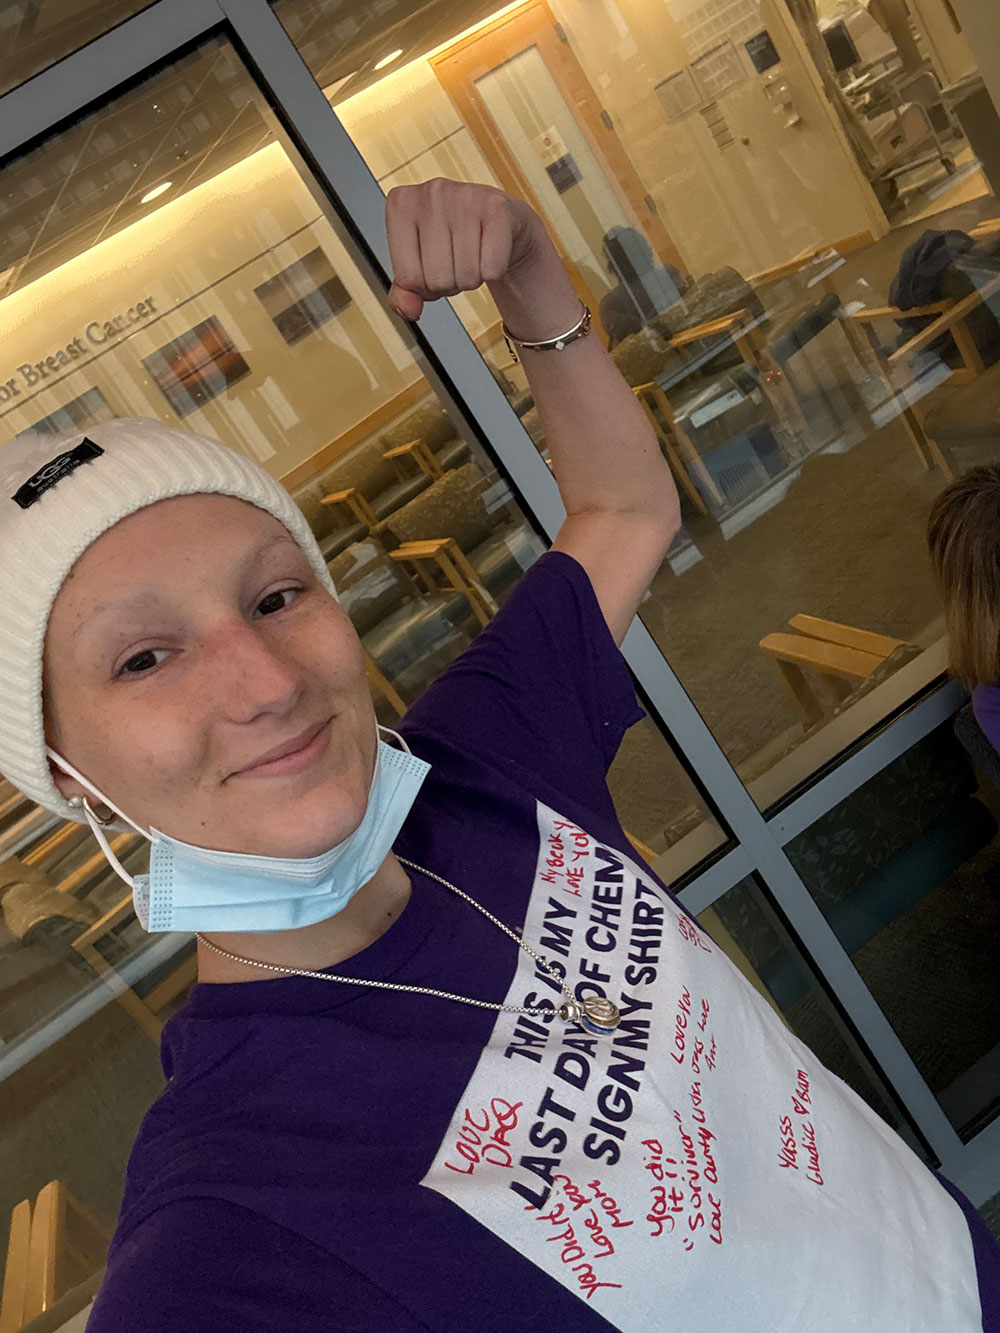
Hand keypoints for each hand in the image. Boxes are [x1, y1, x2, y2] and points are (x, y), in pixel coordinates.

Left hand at [385, 178, 548, 321]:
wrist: (498, 221)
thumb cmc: (452, 243)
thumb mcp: (418, 266)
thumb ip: (403, 294)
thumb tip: (409, 311)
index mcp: (400, 204)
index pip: (409, 278)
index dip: (424, 285)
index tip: (431, 264)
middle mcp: (431, 192)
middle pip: (438, 279)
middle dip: (449, 283)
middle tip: (456, 259)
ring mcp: (464, 196)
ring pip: (466, 276)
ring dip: (472, 278)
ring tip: (473, 254)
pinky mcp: (497, 206)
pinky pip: (491, 269)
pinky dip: (494, 271)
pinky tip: (490, 249)